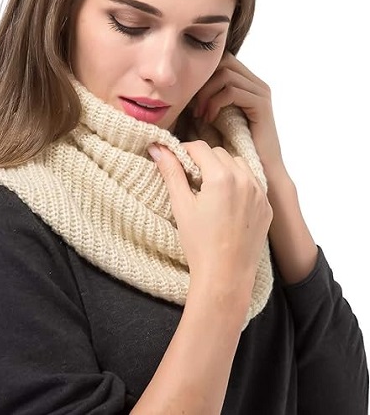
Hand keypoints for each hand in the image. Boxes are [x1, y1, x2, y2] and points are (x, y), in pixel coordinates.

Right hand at [148, 141, 272, 296]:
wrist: (226, 276)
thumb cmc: (200, 244)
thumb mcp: (181, 206)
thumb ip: (171, 172)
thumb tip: (158, 148)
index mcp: (221, 177)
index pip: (200, 148)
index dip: (185, 151)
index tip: (176, 161)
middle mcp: (244, 180)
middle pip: (219, 154)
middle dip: (204, 160)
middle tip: (190, 178)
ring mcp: (259, 193)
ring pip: (239, 164)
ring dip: (224, 168)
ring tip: (210, 188)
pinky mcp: (266, 205)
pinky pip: (253, 182)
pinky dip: (240, 183)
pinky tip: (227, 201)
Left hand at [193, 52, 285, 179]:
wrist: (258, 170)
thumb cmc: (230, 148)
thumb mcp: (210, 119)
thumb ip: (200, 101)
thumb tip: (175, 91)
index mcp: (244, 82)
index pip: (219, 61)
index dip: (200, 74)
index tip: (186, 98)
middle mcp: (255, 83)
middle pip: (222, 61)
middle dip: (202, 81)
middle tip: (191, 106)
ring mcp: (260, 91)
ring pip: (225, 74)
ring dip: (206, 94)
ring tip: (198, 115)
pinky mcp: (261, 104)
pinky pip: (233, 91)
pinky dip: (216, 103)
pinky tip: (208, 119)